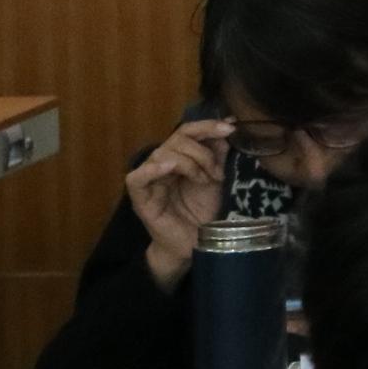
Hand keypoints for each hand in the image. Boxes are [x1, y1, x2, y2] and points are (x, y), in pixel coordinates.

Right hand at [127, 119, 232, 291]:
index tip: (231, 127)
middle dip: (203, 151)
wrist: (194, 243)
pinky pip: (136, 178)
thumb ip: (218, 153)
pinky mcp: (140, 198)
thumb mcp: (216, 178)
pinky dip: (152, 169)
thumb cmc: (201, 211)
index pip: (188, 130)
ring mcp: (149, 180)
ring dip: (189, 162)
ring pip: (162, 153)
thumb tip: (228, 125)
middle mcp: (162, 163)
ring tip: (204, 179)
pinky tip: (169, 168)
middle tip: (217, 171)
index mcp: (179, 156)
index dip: (208, 126)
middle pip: (177, 138)